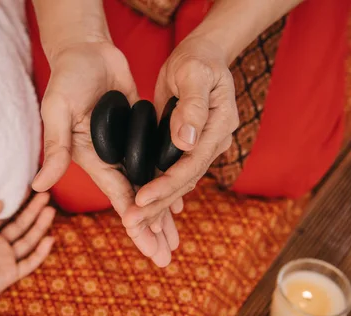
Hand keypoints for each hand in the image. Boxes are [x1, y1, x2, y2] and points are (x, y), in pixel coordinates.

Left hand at [0, 193, 55, 315]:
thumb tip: (1, 202)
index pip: (6, 216)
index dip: (18, 204)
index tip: (29, 189)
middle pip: (21, 225)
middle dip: (33, 211)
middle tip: (45, 195)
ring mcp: (5, 260)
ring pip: (28, 240)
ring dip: (40, 226)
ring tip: (50, 210)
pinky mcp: (10, 275)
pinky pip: (29, 263)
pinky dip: (40, 253)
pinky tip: (49, 239)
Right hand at [32, 41, 176, 266]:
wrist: (87, 52)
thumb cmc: (68, 77)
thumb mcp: (58, 109)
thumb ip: (55, 147)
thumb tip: (40, 186)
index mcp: (93, 160)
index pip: (121, 199)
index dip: (137, 226)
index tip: (151, 251)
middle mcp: (111, 160)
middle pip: (137, 201)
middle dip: (152, 230)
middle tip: (167, 257)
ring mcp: (126, 149)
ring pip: (149, 187)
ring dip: (163, 212)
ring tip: (175, 239)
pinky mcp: (140, 134)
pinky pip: (157, 163)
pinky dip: (169, 181)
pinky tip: (181, 198)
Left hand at [123, 35, 238, 232]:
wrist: (200, 57)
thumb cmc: (198, 60)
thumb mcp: (194, 74)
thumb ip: (192, 106)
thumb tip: (186, 142)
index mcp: (219, 127)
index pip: (192, 164)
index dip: (167, 184)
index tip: (142, 199)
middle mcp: (211, 143)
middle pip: (185, 181)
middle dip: (158, 204)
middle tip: (131, 223)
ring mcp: (199, 148)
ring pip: (177, 183)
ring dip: (155, 205)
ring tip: (132, 222)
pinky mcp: (184, 148)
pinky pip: (171, 174)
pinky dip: (157, 191)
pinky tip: (141, 207)